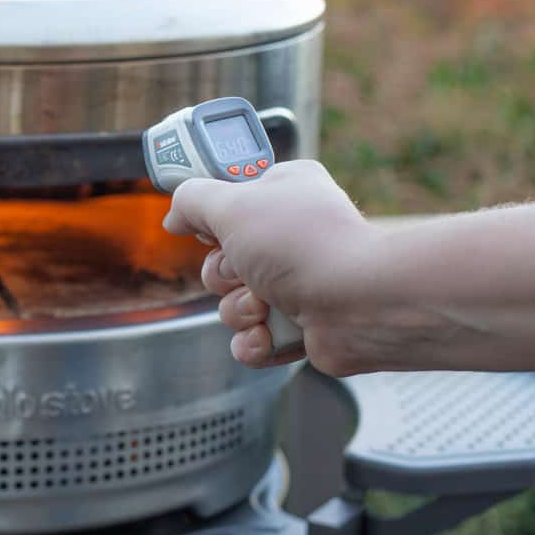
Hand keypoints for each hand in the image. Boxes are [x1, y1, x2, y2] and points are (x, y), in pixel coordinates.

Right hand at [162, 160, 379, 374]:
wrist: (359, 303)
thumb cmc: (301, 245)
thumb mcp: (232, 204)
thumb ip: (192, 201)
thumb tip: (175, 215)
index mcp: (283, 192)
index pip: (230, 202)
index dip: (212, 221)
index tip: (209, 230)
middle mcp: (291, 235)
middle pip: (221, 260)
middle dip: (223, 275)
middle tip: (244, 270)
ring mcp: (298, 283)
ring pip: (233, 303)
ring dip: (239, 309)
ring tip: (266, 305)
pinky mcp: (302, 326)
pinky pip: (253, 340)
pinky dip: (256, 342)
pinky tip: (271, 335)